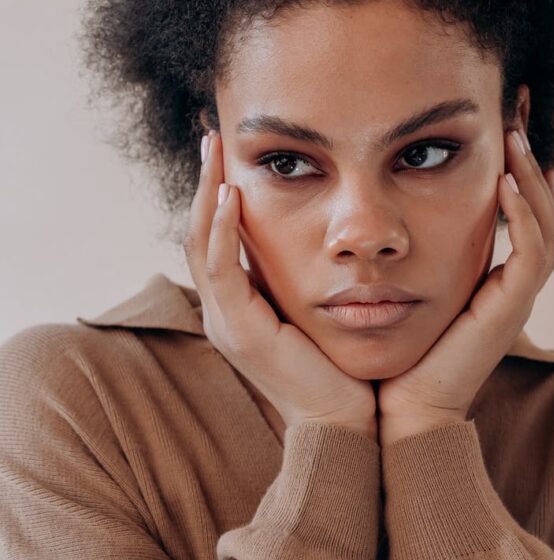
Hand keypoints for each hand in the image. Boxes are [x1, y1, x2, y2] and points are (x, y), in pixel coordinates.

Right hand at [184, 130, 377, 441]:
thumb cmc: (340, 367)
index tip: (228, 152)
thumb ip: (306, 275)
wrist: (347, 424)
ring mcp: (225, 323)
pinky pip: (221, 271)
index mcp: (238, 306)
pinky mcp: (240, 332)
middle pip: (199, 234)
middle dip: (206, 182)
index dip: (217, 194)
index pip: (216, 239)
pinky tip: (234, 196)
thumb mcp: (317, 308)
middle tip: (212, 136)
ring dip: (208, 193)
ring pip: (201, 245)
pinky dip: (224, 230)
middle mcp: (222, 312)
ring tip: (216, 150)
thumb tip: (325, 233)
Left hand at [377, 128, 553, 446]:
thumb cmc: (389, 354)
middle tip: (518, 121)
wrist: (395, 412)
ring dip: (532, 181)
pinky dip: (524, 217)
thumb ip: (396, 256)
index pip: (520, 220)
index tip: (506, 136)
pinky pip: (531, 255)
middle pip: (542, 215)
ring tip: (516, 139)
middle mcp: (509, 289)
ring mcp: (513, 301)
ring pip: (546, 229)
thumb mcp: (396, 291)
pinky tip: (504, 184)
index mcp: (488, 284)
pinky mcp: (508, 312)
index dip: (518, 178)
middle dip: (531, 167)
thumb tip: (366, 220)